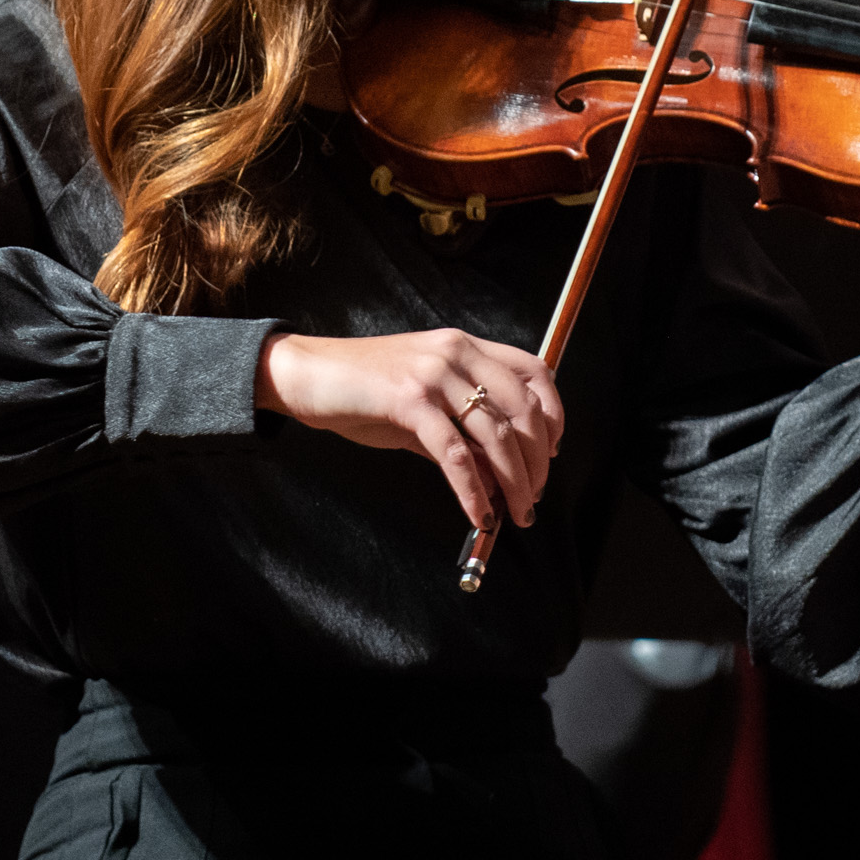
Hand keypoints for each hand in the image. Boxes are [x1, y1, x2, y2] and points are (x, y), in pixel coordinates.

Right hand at [256, 328, 560, 531]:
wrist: (304, 374)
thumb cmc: (360, 388)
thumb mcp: (421, 404)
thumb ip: (460, 434)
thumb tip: (497, 479)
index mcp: (463, 345)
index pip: (534, 372)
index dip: (554, 415)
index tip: (552, 453)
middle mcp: (455, 353)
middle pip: (524, 410)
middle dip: (537, 462)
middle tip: (532, 498)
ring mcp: (432, 375)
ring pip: (496, 435)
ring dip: (513, 483)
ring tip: (514, 514)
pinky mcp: (408, 401)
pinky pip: (455, 456)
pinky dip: (472, 492)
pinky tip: (477, 514)